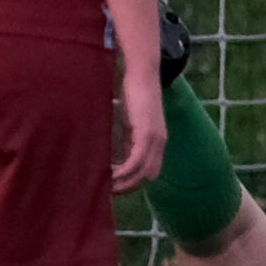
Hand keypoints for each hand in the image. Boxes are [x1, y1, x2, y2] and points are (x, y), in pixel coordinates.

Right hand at [110, 65, 164, 193]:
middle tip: (108, 191)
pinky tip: (109, 175)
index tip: (115, 186)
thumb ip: (129, 140)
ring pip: (142, 172)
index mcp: (157, 141)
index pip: (150, 170)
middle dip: (129, 187)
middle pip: (148, 176)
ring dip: (124, 183)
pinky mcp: (146, 133)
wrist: (142, 75)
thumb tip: (118, 157)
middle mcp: (160, 143)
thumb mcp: (131, 124)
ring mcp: (155, 139)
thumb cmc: (134, 95)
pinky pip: (136, 161)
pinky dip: (123, 172)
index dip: (134, 181)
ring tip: (105, 186)